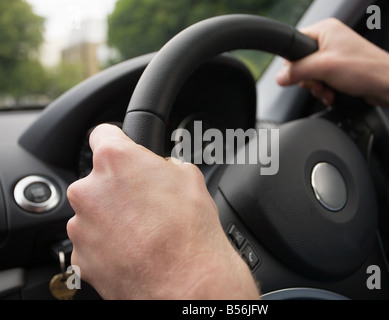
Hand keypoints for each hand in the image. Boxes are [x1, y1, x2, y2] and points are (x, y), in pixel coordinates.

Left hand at [66, 124, 259, 298]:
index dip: (118, 142)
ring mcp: (81, 226)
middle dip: (118, 187)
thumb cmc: (190, 230)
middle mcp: (89, 191)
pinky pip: (92, 242)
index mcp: (114, 161)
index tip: (123, 150)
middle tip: (146, 203)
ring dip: (112, 218)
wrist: (187, 282)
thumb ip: (163, 164)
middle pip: (98, 179)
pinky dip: (108, 245)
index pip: (103, 134)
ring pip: (94, 213)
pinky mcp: (81, 257)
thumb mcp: (189, 177)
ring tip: (144, 232)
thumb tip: (160, 169)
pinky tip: (135, 251)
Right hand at [276, 18, 388, 125]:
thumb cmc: (365, 69)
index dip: (293, 62)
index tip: (298, 75)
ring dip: (316, 87)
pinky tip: (332, 94)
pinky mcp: (340, 68)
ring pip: (311, 73)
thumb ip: (297, 71)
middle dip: (308, 79)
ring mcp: (336, 54)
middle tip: (318, 84)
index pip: (295, 43)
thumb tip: (280, 77)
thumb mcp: (323, 68)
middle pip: (302, 62)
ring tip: (327, 91)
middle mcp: (330, 39)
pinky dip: (324, 89)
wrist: (387, 85)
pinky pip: (322, 79)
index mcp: (325, 29)